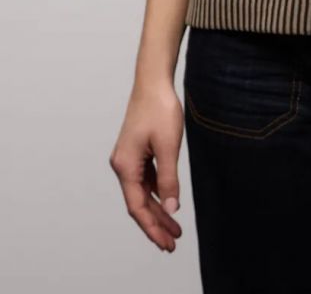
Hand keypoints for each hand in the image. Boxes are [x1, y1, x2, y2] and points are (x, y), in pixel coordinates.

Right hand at [109, 79, 184, 251]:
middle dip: (156, 224)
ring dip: (158, 209)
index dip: (152, 227)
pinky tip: (168, 201)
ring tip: (174, 227)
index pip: (137, 207)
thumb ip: (169, 179)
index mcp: (125, 166)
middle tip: (172, 242)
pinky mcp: (136, 151)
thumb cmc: (159, 109)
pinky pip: (145, 180)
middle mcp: (122, 165)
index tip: (166, 243)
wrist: (153, 81)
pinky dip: (157, 192)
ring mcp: (128, 158)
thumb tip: (172, 208)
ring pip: (142, 192)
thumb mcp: (168, 146)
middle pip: (138, 203)